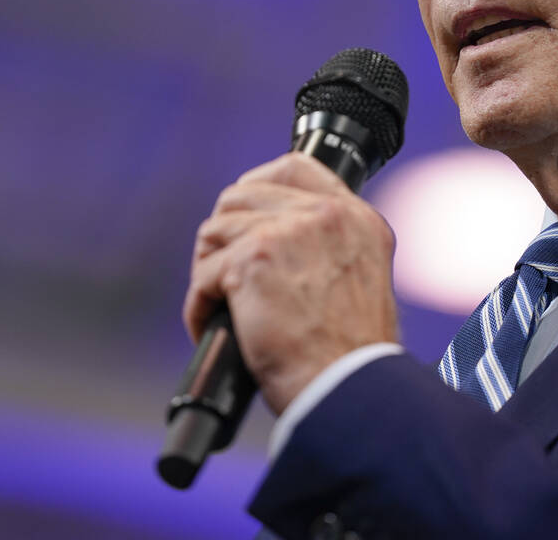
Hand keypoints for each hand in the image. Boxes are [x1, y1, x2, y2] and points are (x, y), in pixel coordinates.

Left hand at [184, 153, 399, 414]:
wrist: (348, 389)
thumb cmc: (350, 355)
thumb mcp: (358, 280)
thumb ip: (326, 248)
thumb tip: (274, 241)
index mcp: (356, 218)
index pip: (295, 168)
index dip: (258, 186)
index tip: (243, 216)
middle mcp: (326, 215)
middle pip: (242, 196)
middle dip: (224, 236)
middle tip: (223, 275)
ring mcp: (288, 232)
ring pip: (216, 230)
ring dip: (208, 270)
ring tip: (217, 304)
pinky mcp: (253, 259)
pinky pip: (203, 275)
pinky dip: (199, 307)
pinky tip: (209, 327)